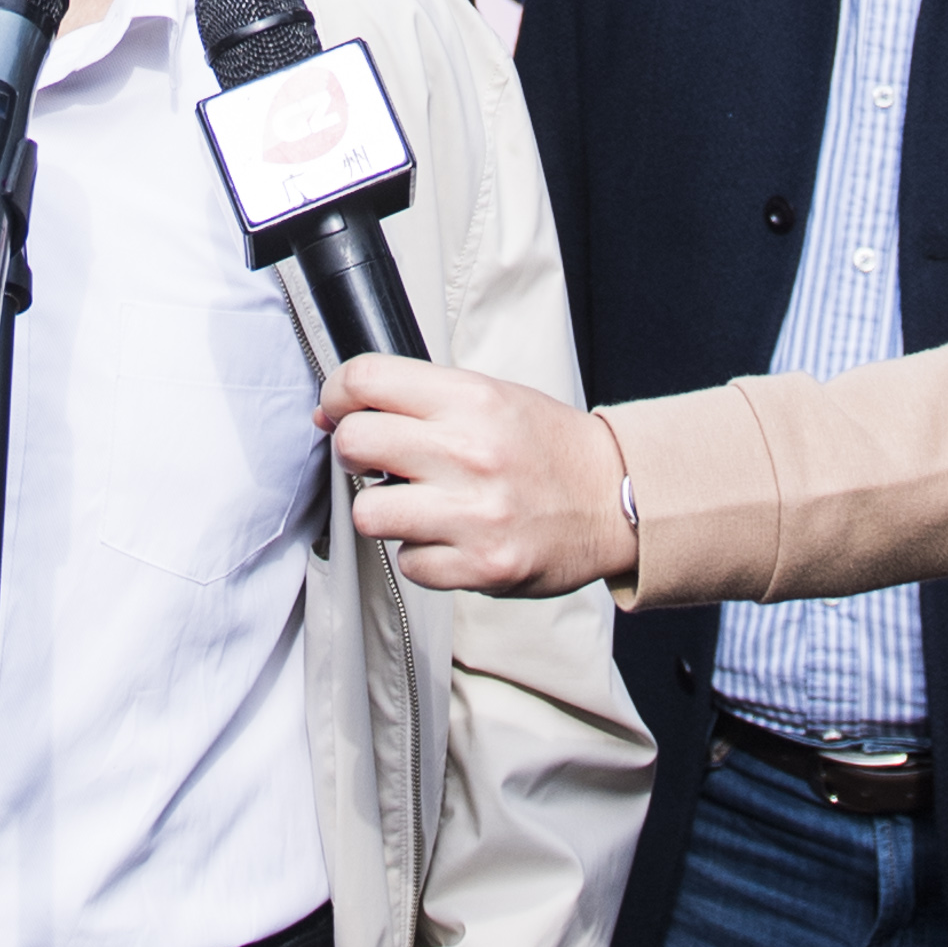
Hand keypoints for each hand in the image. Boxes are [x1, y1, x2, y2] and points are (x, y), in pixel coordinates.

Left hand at [317, 351, 636, 591]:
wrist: (613, 499)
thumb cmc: (547, 446)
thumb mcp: (490, 395)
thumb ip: (421, 397)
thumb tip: (341, 410)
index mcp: (471, 399)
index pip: (366, 380)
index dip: (336, 394)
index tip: (334, 409)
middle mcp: (469, 452)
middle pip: (355, 442)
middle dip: (354, 452)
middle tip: (376, 460)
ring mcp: (474, 514)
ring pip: (368, 513)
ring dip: (383, 511)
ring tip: (416, 505)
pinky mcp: (481, 567)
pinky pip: (408, 563)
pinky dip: (421, 555)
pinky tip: (450, 538)